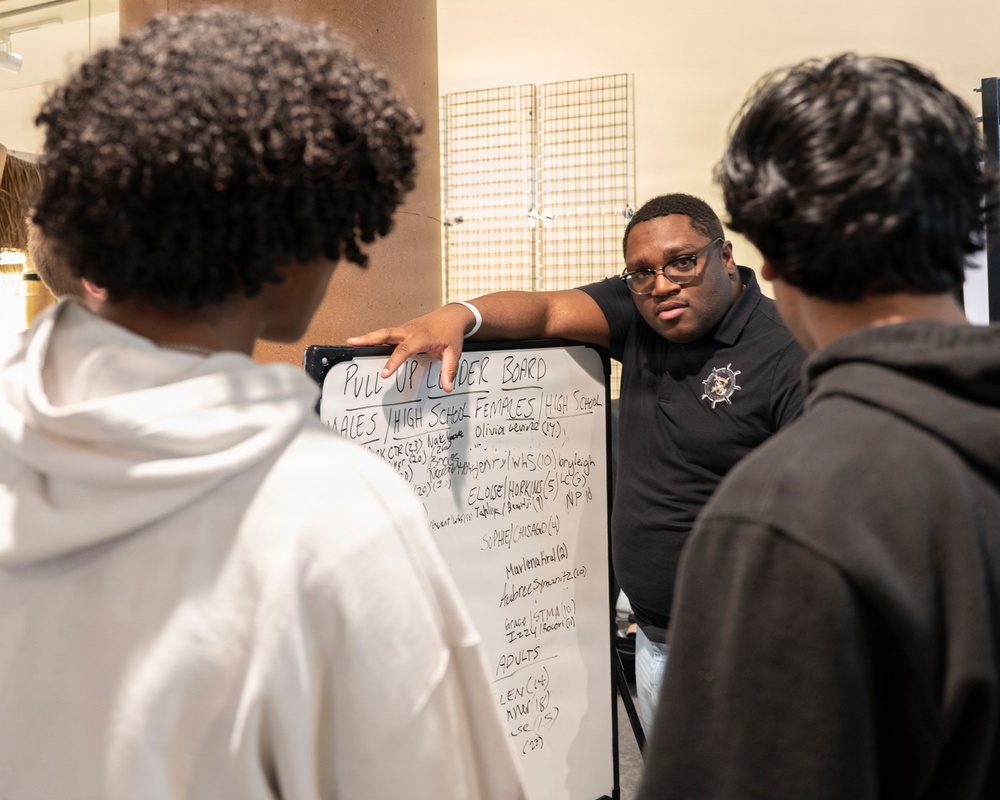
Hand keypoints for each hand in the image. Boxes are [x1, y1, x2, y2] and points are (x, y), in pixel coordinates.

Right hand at [347, 304, 473, 391]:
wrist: (452, 316)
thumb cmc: (451, 334)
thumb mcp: (454, 353)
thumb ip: (448, 370)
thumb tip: (447, 388)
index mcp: (422, 337)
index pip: (405, 350)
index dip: (394, 362)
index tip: (384, 374)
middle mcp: (410, 330)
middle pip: (386, 334)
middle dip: (369, 339)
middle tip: (352, 343)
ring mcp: (404, 329)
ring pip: (384, 333)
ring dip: (368, 337)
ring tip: (351, 342)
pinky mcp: (402, 330)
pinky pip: (387, 334)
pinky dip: (374, 338)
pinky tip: (364, 344)